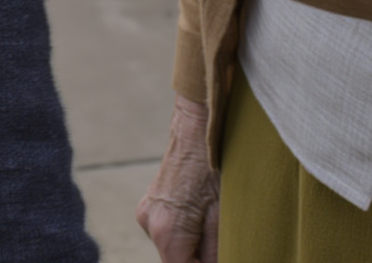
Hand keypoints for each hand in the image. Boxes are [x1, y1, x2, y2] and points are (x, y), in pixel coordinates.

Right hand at [138, 96, 219, 262]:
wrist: (198, 123)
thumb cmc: (215, 165)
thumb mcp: (223, 216)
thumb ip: (215, 254)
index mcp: (167, 231)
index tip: (223, 257)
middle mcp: (149, 223)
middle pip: (177, 261)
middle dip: (200, 259)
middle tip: (224, 246)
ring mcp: (147, 210)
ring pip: (173, 247)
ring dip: (194, 246)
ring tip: (215, 225)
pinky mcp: (152, 200)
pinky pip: (170, 230)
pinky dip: (188, 231)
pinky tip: (204, 215)